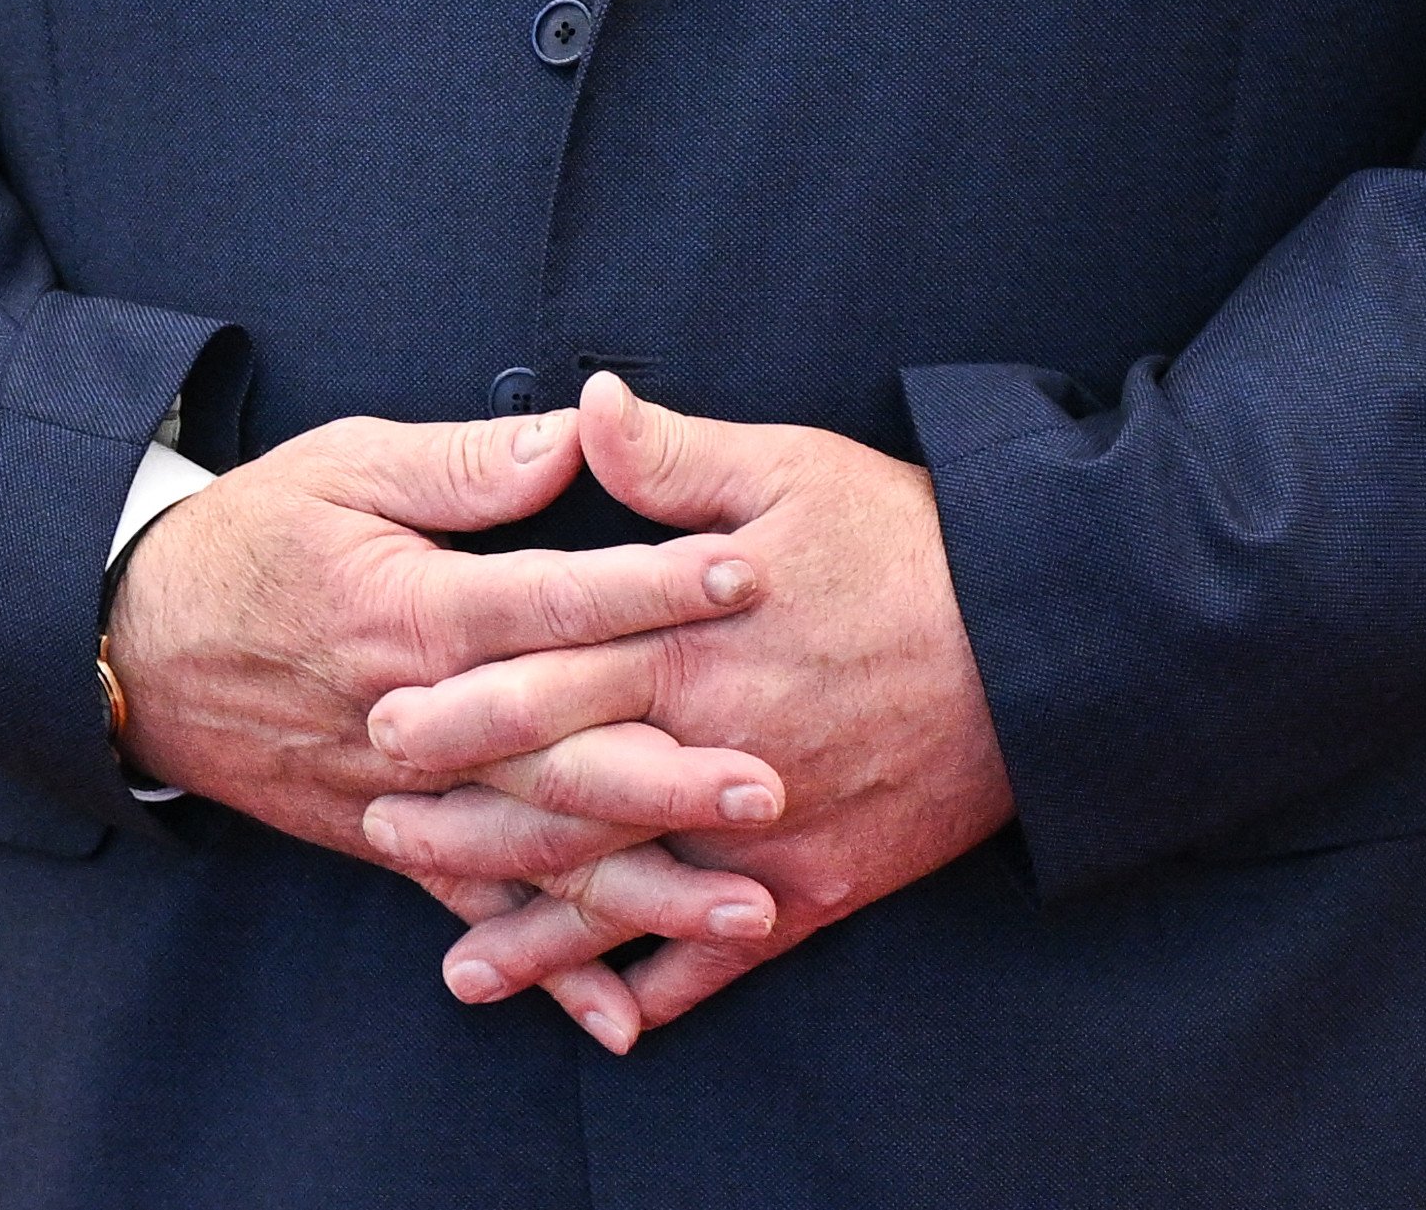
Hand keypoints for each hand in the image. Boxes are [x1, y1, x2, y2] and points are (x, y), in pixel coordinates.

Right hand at [98, 404, 793, 1043]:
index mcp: (413, 609)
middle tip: (772, 783)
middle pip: (559, 752)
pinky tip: (625, 1013)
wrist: (135, 648)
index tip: (747, 574)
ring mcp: (404, 795)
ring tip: (746, 907)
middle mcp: (416, 717)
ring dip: (643, 887)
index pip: (551, 600)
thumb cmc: (253, 538)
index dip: (650, 585)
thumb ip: (463, 463)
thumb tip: (573, 438)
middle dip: (671, 774)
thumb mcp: (343, 466)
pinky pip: (478, 909)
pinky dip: (547, 970)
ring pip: (537, 850)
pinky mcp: (387, 842)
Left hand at [361, 375, 1013, 1043]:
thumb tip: (583, 406)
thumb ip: (671, 458)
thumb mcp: (790, 471)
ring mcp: (767, 828)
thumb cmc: (913, 543)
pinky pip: (727, 949)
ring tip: (460, 962)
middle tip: (382, 834)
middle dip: (467, 822)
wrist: (1046, 642)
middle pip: (564, 795)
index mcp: (690, 642)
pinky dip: (664, 988)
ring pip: (630, 893)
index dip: (457, 706)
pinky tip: (605, 1019)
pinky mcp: (823, 884)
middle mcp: (712, 746)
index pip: (547, 679)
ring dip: (539, 928)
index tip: (379, 720)